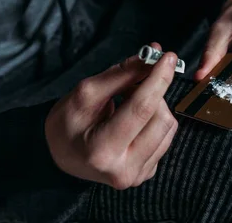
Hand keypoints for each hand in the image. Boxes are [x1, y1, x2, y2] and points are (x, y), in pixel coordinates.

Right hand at [45, 43, 178, 188]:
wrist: (62, 155)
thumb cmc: (67, 124)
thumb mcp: (85, 94)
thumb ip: (120, 75)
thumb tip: (152, 57)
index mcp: (102, 151)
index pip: (141, 109)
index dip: (158, 79)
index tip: (168, 57)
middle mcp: (124, 170)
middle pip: (161, 117)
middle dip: (152, 92)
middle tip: (132, 82)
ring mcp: (138, 175)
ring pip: (168, 126)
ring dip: (155, 105)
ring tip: (129, 102)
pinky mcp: (147, 172)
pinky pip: (165, 136)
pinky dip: (154, 119)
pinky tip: (135, 119)